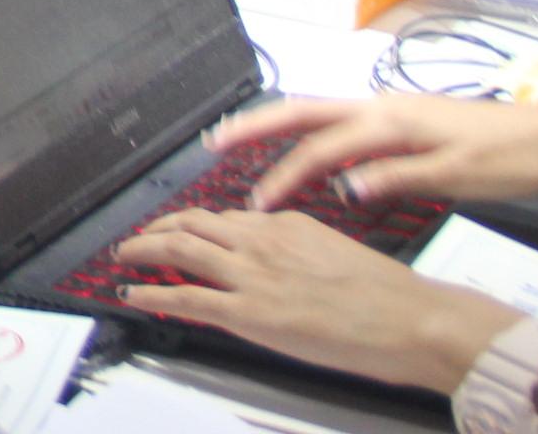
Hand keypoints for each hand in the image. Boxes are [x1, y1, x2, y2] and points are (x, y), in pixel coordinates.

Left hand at [116, 208, 518, 392]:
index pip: (226, 218)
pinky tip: (134, 294)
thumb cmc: (390, 296)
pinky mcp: (250, 313)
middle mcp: (262, 241)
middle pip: (192, 223)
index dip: (196, 224)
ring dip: (143, 250)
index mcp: (286, 224)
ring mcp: (253, 276)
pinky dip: (153, 293)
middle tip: (138, 238)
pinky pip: (186, 297)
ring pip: (180, 249)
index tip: (181, 230)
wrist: (412, 320)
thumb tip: (277, 264)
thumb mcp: (337, 252)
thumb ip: (298, 250)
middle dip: (157, 228)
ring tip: (124, 256)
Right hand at [214, 93, 537, 210]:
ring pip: (322, 112)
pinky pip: (343, 121)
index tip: (258, 202)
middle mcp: (383, 106)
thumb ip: (396, 177)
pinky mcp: (405, 119)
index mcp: (390, 120)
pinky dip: (312, 131)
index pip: (323, 147)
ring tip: (244, 138)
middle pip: (306, 111)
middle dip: (258, 125)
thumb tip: (343, 186)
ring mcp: (393, 109)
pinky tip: (308, 147)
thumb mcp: (456, 174)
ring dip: (280, 125)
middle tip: (216, 140)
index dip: (286, 174)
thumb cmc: (509, 157)